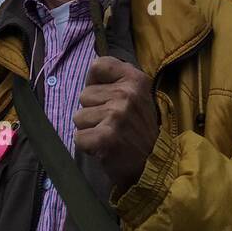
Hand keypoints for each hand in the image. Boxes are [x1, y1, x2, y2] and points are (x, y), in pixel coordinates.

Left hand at [74, 57, 159, 197]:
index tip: (106, 96)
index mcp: (135, 79)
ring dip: (90, 129)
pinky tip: (103, 147)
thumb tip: (91, 67)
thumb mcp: (137, 96)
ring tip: (109, 135)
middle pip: (84, 94)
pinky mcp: (105, 137)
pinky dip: (87, 146)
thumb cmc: (138, 129)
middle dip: (93, 110)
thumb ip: (117, 80)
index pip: (97, 65)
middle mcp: (127, 93)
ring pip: (78, 117)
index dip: (96, 82)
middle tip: (112, 123)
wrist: (153, 165)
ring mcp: (116, 115)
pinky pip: (78, 137)